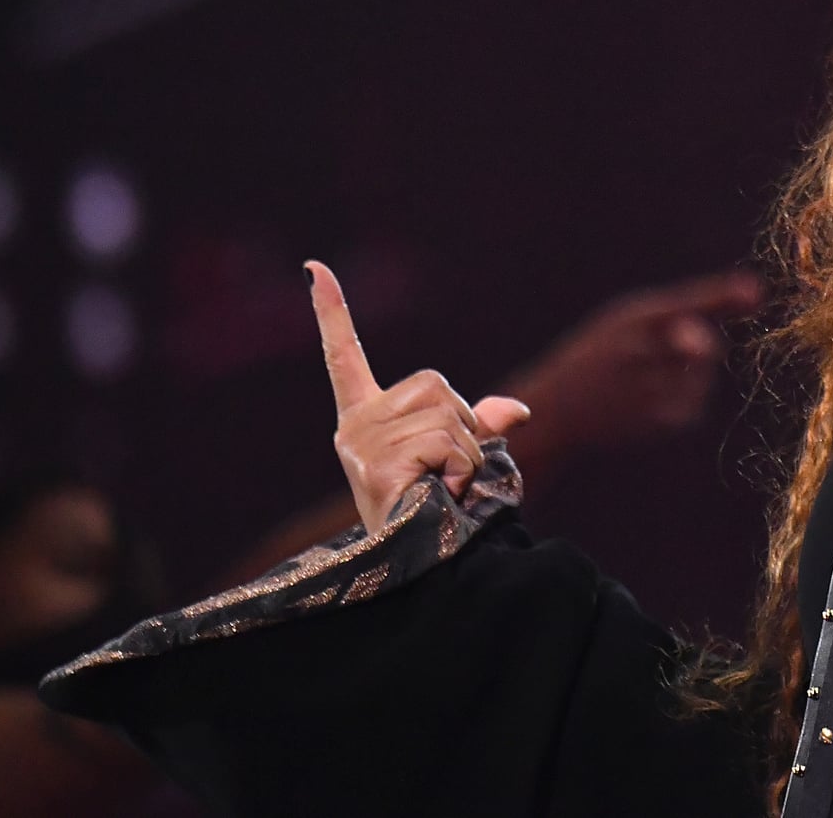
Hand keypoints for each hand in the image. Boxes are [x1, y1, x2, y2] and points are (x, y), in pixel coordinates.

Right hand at [308, 260, 531, 535]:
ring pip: (449, 415)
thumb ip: (480, 426)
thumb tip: (517, 410)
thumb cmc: (441, 511)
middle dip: (463, 426)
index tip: (314, 267)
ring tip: (444, 488)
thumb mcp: (460, 458)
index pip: (343, 355)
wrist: (427, 564)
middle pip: (436, 385)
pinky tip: (441, 494)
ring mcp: (360, 445)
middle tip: (447, 473)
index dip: (332, 311)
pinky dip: (464, 468)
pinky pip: (448, 442)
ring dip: (467, 453)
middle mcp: (355, 425)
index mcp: (366, 416)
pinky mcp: (375, 465)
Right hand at [503, 271, 762, 451]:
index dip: (721, 298)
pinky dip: (684, 400)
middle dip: (703, 346)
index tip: (756, 292)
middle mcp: (639, 353)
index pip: (684, 305)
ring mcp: (647, 390)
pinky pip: (696, 404)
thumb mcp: (629, 318)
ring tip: (649, 377)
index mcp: (631, 318)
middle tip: (675, 348)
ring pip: (704, 376)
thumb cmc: (601, 354)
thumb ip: (688, 307)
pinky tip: (649, 400)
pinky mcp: (656, 421)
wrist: (556, 410)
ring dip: (693, 374)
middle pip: (706, 346)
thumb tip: (757, 294)